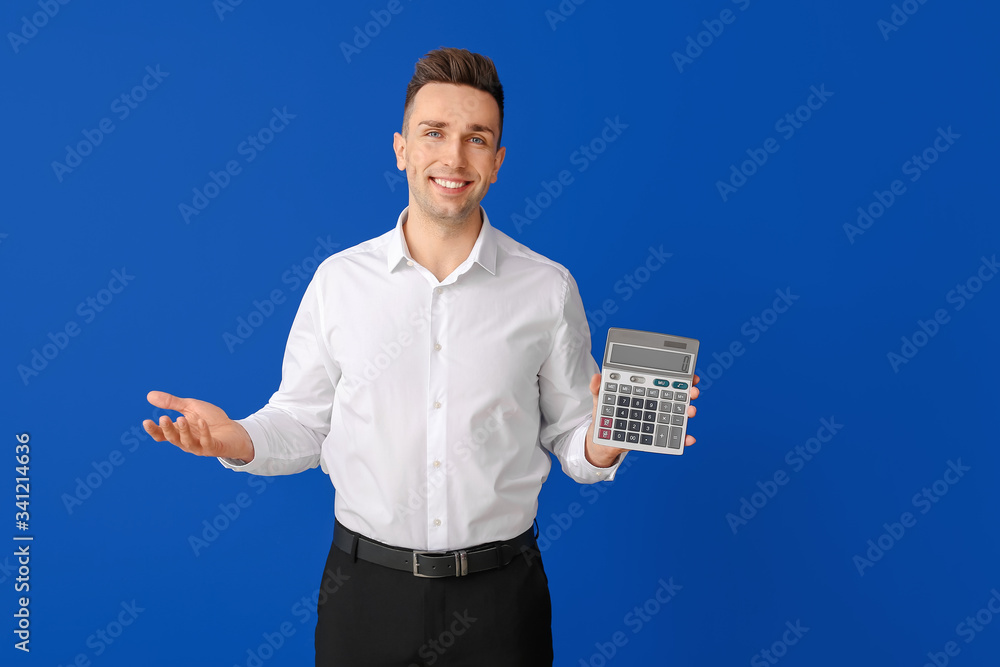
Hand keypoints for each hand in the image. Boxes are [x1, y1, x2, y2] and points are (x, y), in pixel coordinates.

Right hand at [142, 391, 254, 461]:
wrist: (233, 429)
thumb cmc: (211, 419)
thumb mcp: (190, 407)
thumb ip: (172, 403)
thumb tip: (149, 396)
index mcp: (179, 432)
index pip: (162, 434)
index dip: (154, 430)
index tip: (146, 421)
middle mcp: (186, 441)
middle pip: (172, 438)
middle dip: (167, 429)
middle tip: (163, 418)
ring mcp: (199, 446)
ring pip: (186, 442)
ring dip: (183, 431)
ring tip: (181, 418)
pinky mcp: (213, 448)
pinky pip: (206, 442)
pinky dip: (204, 432)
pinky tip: (202, 422)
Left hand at [584, 373, 699, 466]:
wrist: (602, 439)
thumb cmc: (605, 414)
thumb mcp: (600, 399)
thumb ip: (598, 388)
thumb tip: (597, 377)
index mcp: (645, 391)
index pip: (665, 380)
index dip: (680, 377)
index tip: (691, 376)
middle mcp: (655, 404)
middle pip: (677, 396)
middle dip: (689, 393)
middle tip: (693, 392)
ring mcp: (657, 420)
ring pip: (677, 415)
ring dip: (688, 412)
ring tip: (690, 411)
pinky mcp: (656, 436)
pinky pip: (672, 437)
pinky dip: (682, 439)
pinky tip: (688, 439)